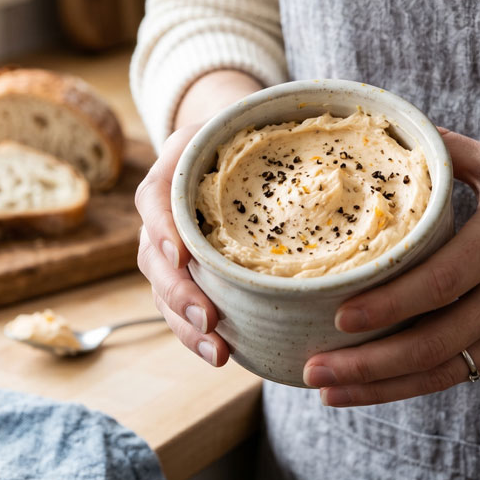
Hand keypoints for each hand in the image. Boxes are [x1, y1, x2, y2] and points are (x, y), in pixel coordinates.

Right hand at [135, 70, 261, 366]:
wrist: (215, 147)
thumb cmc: (229, 136)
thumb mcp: (231, 124)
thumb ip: (252, 132)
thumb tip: (325, 154)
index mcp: (166, 181)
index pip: (155, 205)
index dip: (165, 231)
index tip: (183, 255)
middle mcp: (160, 223)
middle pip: (156, 264)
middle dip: (181, 296)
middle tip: (210, 319)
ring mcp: (169, 255)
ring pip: (166, 296)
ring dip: (188, 327)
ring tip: (218, 352)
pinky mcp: (188, 277)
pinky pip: (183, 310)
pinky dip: (198, 334)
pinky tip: (223, 354)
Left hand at [302, 130, 479, 405]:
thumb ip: (449, 150)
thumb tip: (392, 125)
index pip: (441, 282)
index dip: (390, 305)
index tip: (340, 317)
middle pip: (434, 341)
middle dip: (369, 362)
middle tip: (313, 368)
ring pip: (441, 370)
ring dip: (380, 386)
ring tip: (327, 390)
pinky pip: (456, 375)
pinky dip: (409, 385)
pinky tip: (367, 389)